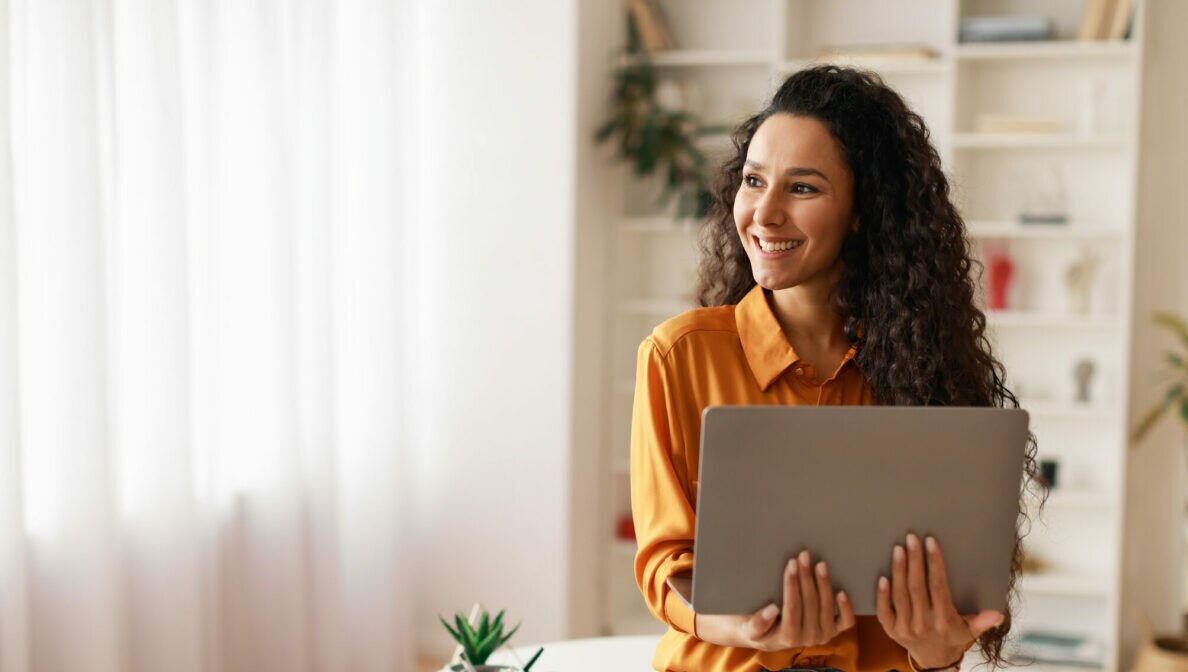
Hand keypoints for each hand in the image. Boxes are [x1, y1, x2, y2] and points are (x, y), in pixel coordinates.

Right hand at [696, 550, 855, 651]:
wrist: (766, 637)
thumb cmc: (755, 628)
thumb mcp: (749, 629)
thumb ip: (757, 623)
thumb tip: (772, 609)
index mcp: (788, 638)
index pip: (792, 607)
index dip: (792, 584)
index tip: (790, 563)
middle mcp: (808, 639)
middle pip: (810, 604)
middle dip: (806, 577)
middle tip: (803, 556)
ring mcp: (823, 635)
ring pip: (827, 608)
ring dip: (824, 584)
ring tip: (819, 564)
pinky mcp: (833, 631)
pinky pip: (846, 622)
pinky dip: (846, 607)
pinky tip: (841, 590)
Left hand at [876, 534, 1004, 668]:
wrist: (935, 660)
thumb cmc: (953, 637)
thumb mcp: (971, 631)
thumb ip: (983, 621)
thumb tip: (998, 614)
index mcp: (944, 621)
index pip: (938, 587)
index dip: (934, 563)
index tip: (931, 542)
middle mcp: (924, 625)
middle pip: (917, 588)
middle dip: (914, 561)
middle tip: (911, 538)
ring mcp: (905, 629)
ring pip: (900, 596)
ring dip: (898, 571)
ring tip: (898, 549)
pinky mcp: (891, 631)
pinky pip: (883, 611)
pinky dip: (881, 594)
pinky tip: (882, 577)